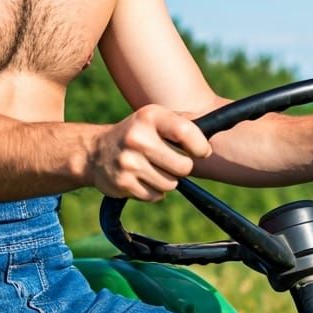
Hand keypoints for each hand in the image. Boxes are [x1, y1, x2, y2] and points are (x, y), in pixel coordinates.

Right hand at [88, 105, 212, 201]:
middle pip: (183, 166)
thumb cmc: (137, 134)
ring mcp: (129, 161)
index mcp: (149, 116)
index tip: (201, 152)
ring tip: (151, 168)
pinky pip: (156, 196)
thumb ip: (183, 124)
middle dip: (181, 167)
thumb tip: (217, 133)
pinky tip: (141, 178)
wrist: (95, 152)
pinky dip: (153, 191)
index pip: (186, 132)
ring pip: (171, 184)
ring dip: (167, 180)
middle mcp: (137, 137)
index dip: (200, 147)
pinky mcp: (123, 183)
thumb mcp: (155, 120)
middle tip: (168, 161)